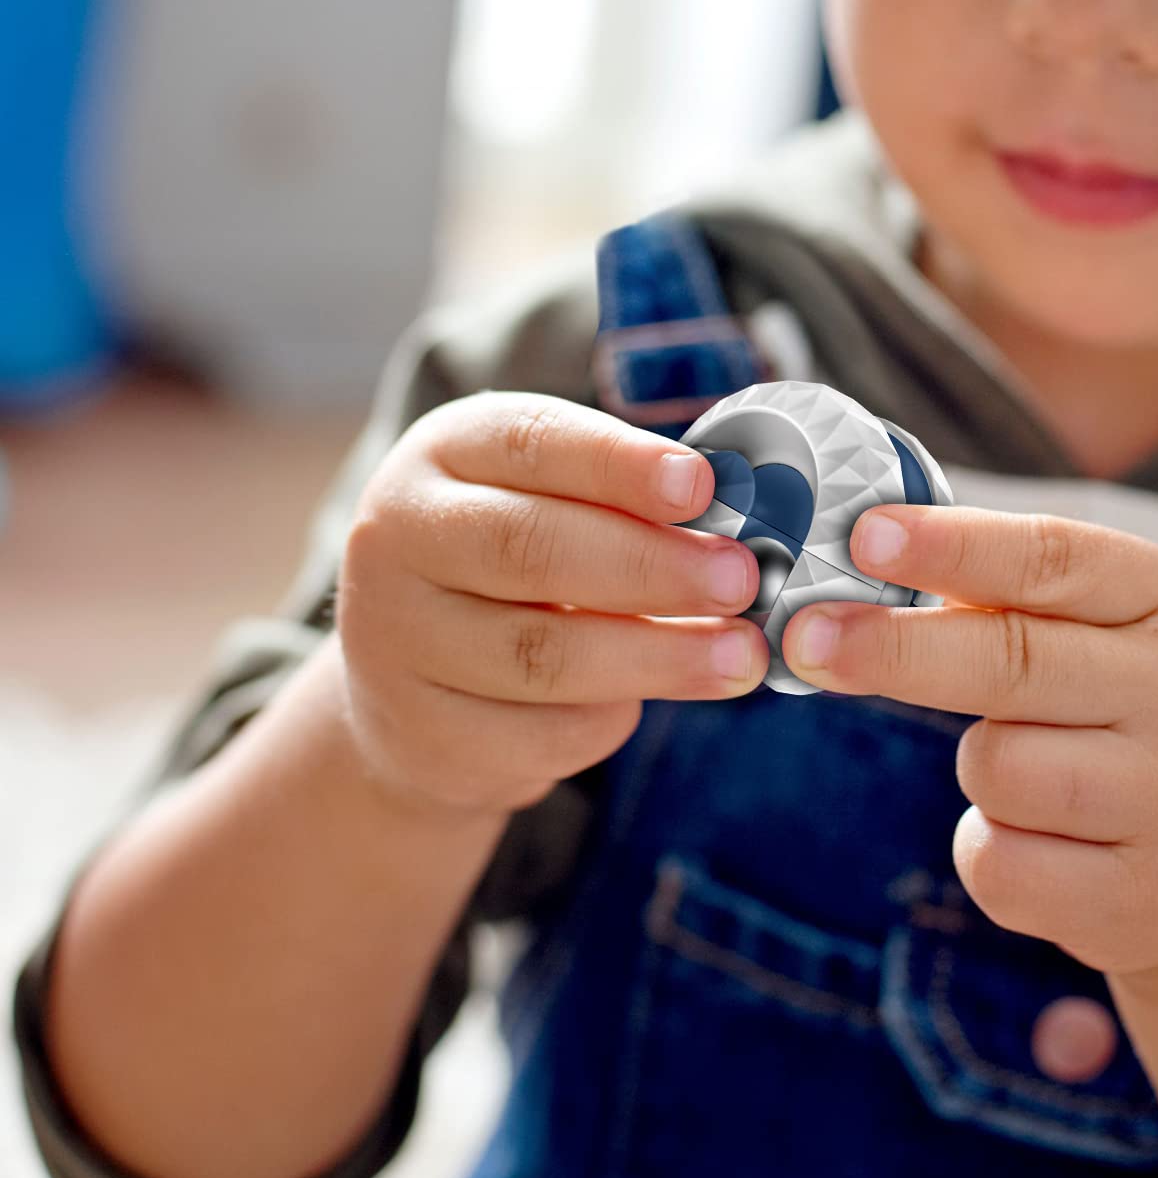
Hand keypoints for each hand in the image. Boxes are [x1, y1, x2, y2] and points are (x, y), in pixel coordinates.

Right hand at [336, 392, 768, 817]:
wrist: (411, 679)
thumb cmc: (515, 562)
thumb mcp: (550, 496)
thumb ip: (625, 497)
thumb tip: (740, 517)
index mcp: (443, 452)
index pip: (531, 443)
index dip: (620, 464)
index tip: (702, 484)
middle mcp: (398, 537)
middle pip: (532, 549)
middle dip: (652, 567)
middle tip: (741, 580)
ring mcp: (397, 640)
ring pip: (542, 655)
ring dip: (659, 657)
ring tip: (739, 656)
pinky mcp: (424, 734)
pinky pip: (541, 733)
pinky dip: (612, 717)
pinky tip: (651, 699)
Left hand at [781, 503, 1157, 990]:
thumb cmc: (1139, 719)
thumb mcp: (1118, 634)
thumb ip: (1020, 597)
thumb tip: (873, 560)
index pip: (1054, 560)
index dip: (951, 546)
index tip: (864, 535)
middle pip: (1011, 661)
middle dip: (894, 647)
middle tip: (805, 636)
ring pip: (996, 767)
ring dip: (980, 769)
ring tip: (1043, 775)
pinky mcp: (1146, 904)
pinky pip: (999, 863)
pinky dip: (990, 849)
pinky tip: (1050, 846)